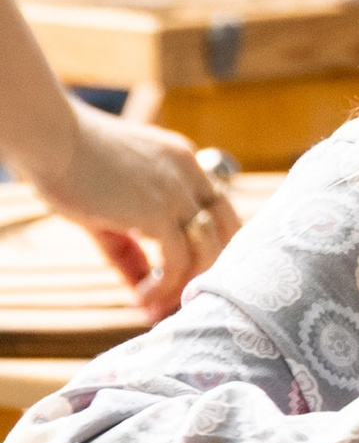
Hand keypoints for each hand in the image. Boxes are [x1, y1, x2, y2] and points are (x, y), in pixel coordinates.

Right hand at [27, 110, 238, 322]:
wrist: (49, 137)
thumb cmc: (69, 167)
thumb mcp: (110, 210)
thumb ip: (130, 250)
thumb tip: (141, 293)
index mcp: (184, 163)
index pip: (218, 211)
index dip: (207, 247)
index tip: (184, 278)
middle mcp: (190, 173)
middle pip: (225, 232)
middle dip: (206, 270)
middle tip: (177, 300)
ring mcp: (178, 191)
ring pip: (207, 252)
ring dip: (185, 286)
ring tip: (155, 305)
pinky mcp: (158, 211)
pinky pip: (177, 263)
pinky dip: (163, 288)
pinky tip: (140, 298)